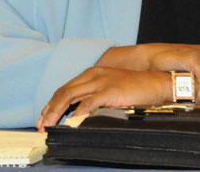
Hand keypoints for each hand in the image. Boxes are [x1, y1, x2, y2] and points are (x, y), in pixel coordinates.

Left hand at [35, 67, 169, 131]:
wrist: (158, 83)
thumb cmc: (137, 88)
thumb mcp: (111, 87)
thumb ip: (95, 95)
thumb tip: (78, 112)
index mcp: (93, 72)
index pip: (65, 88)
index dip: (52, 104)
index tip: (44, 118)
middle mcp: (94, 73)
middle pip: (63, 91)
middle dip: (49, 109)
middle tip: (41, 125)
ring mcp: (101, 81)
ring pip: (69, 96)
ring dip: (56, 113)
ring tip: (49, 127)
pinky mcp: (109, 90)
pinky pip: (86, 104)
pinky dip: (75, 115)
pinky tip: (70, 125)